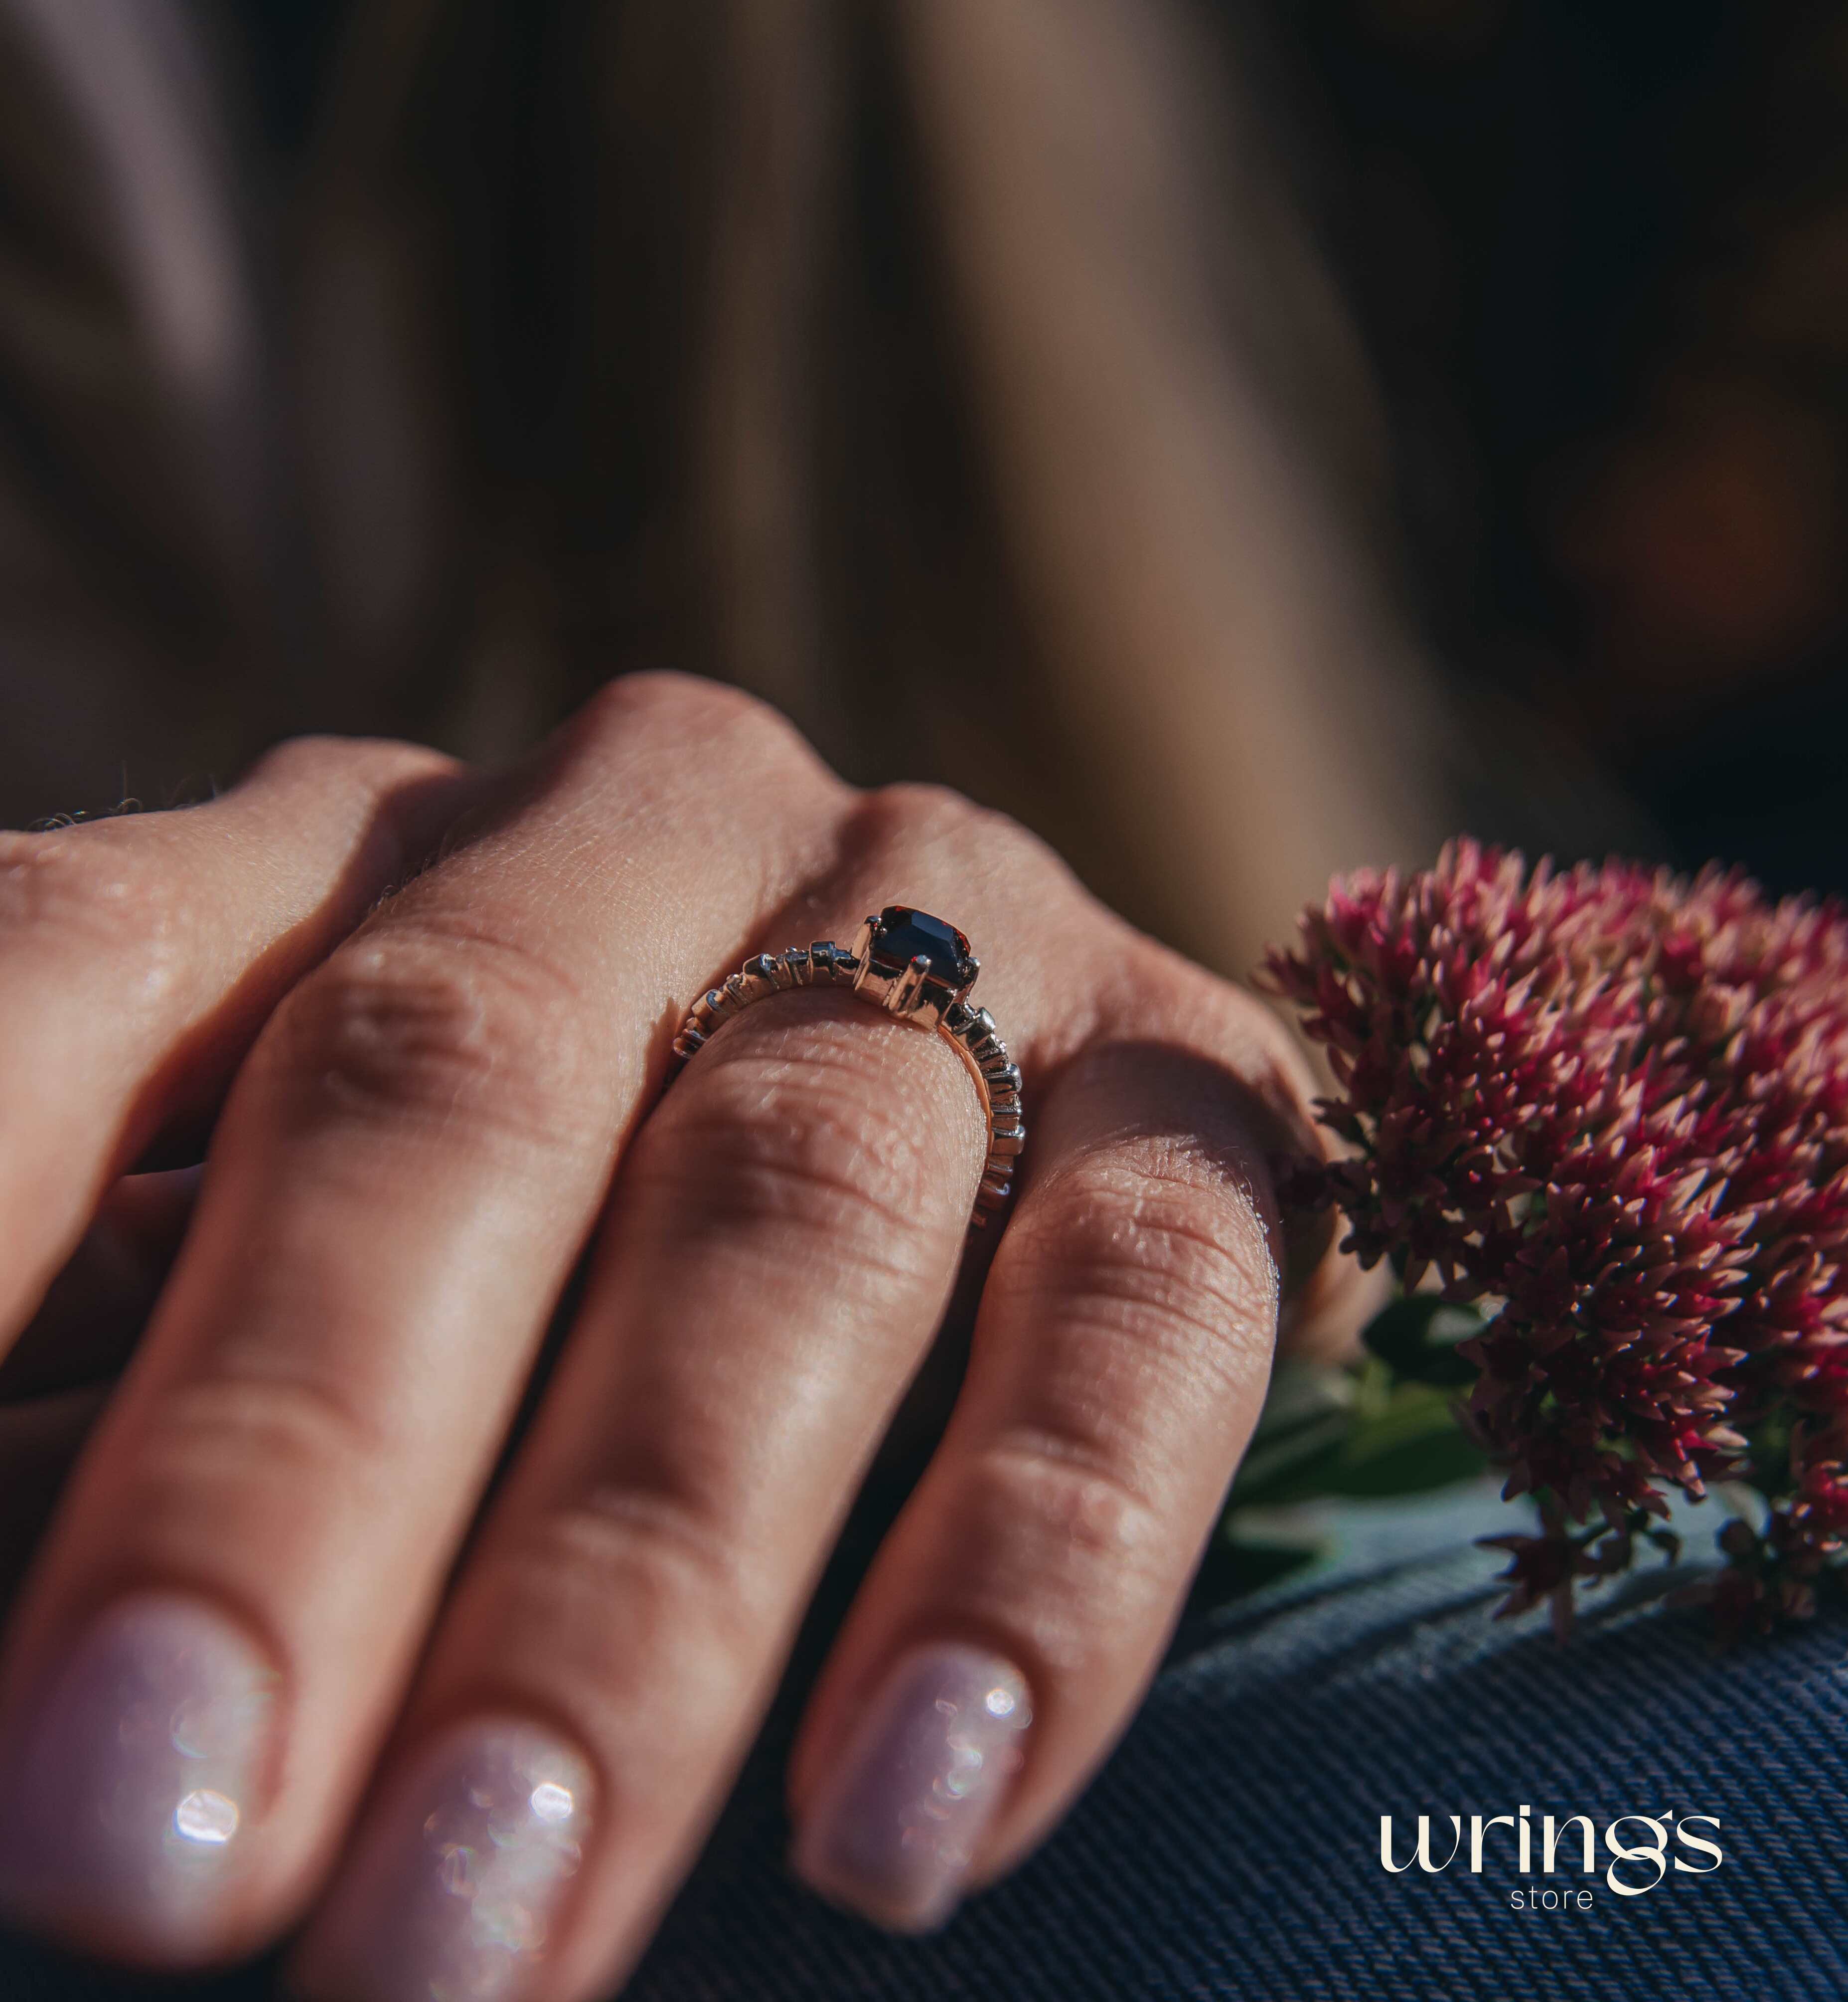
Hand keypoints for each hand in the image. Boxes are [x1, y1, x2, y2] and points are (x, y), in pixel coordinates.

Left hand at [0, 674, 1354, 1999]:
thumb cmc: (551, 1244)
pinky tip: (905, 1823)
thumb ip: (157, 1374)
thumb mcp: (294, 1253)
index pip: (80, 963)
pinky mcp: (1193, 1078)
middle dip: (300, 1461)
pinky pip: (1142, 1287)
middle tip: (149, 1845)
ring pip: (803, 1206)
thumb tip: (48, 1692)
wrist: (973, 1085)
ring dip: (640, 1581)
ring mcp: (957, 925)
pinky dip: (1038, 1556)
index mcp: (360, 851)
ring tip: (482, 1933)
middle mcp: (654, 828)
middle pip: (464, 1076)